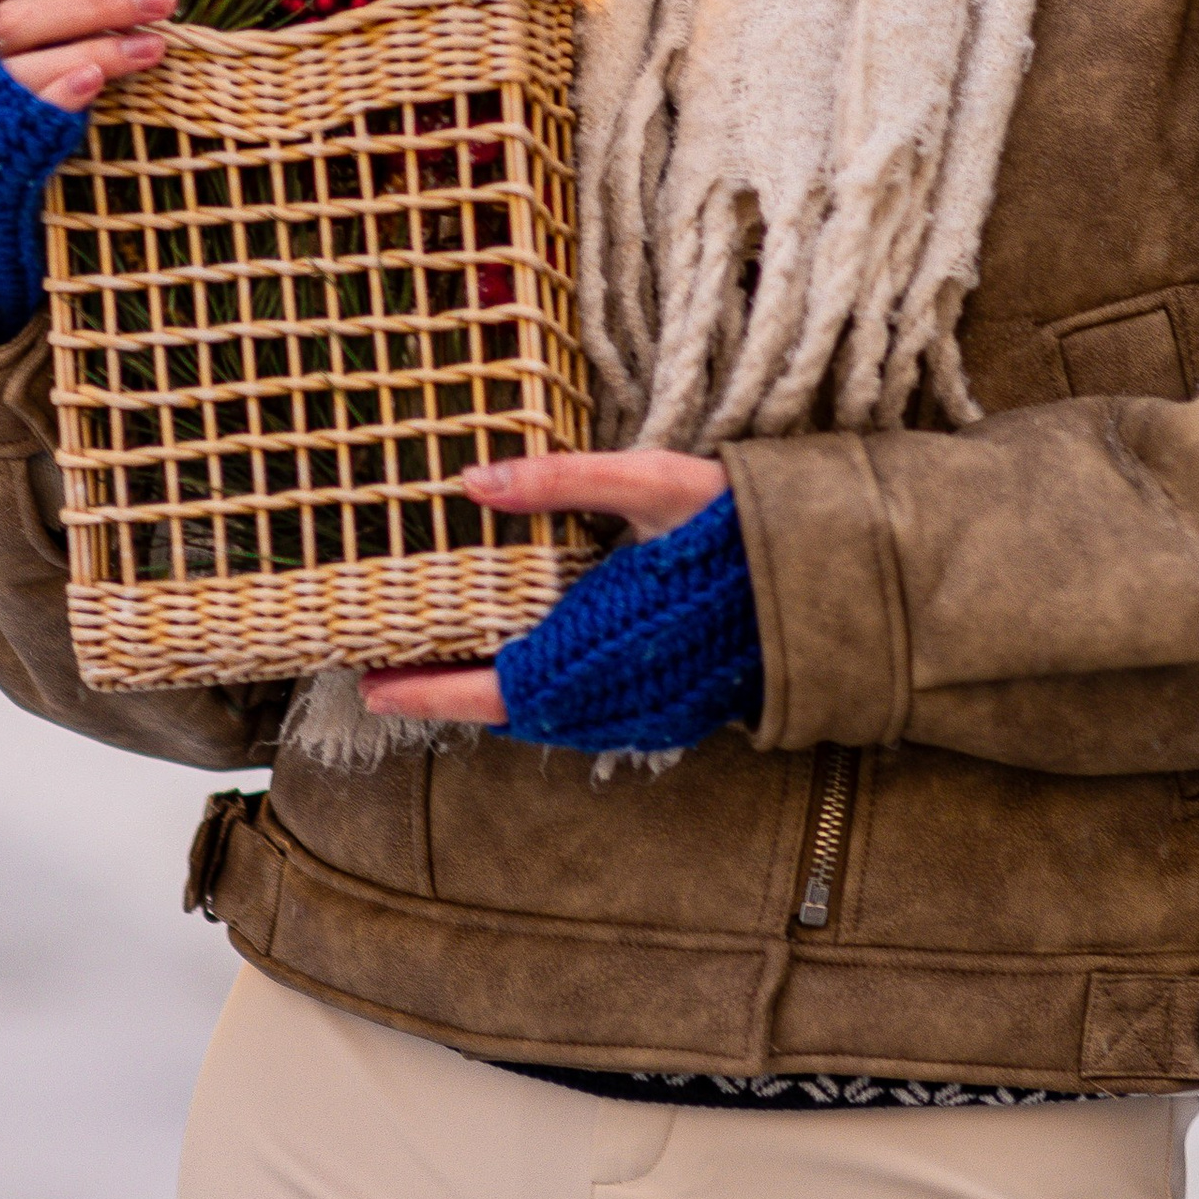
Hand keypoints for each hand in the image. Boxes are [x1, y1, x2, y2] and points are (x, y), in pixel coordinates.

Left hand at [359, 451, 729, 728]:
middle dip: (449, 695)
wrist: (826, 581)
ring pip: (549, 717)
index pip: (494, 689)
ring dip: (496, 697)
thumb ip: (560, 481)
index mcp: (597, 645)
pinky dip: (543, 696)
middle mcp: (613, 693)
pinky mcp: (668, 708)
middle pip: (512, 712)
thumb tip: (470, 482)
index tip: (372, 687)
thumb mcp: (649, 482)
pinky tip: (528, 667)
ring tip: (442, 669)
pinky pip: (587, 713)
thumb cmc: (736, 527)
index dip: (429, 693)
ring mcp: (642, 709)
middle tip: (388, 674)